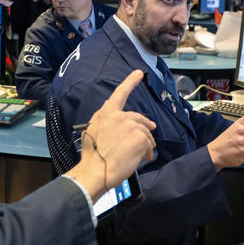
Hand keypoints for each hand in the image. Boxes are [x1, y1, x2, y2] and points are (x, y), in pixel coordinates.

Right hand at [66, 70, 155, 201]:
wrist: (97, 170)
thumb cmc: (92, 155)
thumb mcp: (91, 130)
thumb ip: (104, 119)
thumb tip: (112, 110)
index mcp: (106, 113)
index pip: (120, 94)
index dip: (130, 82)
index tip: (138, 73)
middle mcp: (120, 116)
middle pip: (138, 118)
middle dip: (145, 124)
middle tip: (152, 128)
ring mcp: (131, 126)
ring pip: (145, 131)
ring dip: (147, 141)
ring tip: (145, 152)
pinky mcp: (140, 137)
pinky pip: (148, 143)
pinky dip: (148, 150)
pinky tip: (145, 157)